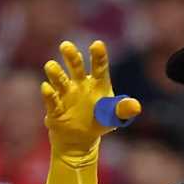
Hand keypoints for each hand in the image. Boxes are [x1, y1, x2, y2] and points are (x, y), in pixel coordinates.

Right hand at [41, 39, 141, 158]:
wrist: (81, 138)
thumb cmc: (99, 121)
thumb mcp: (114, 117)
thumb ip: (123, 109)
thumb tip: (136, 106)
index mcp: (97, 83)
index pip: (99, 66)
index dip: (98, 55)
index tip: (97, 45)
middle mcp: (80, 84)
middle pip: (75, 66)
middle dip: (71, 56)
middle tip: (66, 46)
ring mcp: (66, 95)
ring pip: (59, 80)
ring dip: (55, 73)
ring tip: (51, 66)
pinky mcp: (55, 109)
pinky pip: (52, 100)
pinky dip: (49, 94)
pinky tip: (46, 87)